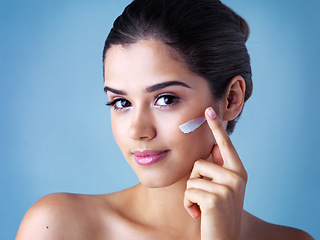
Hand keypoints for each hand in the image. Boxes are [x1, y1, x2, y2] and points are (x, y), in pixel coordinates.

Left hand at [184, 107, 247, 239]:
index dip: (216, 127)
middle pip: (199, 163)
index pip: (225, 144)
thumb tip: (213, 147)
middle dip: (194, 182)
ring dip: (190, 194)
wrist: (223, 239)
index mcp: (238, 171)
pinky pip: (189, 191)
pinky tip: (199, 214)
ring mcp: (228, 187)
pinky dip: (188, 204)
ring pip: (192, 178)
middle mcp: (236, 176)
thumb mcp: (221, 189)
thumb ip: (217, 169)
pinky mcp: (216, 198)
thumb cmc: (217, 213)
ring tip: (202, 207)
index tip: (208, 110)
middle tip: (204, 198)